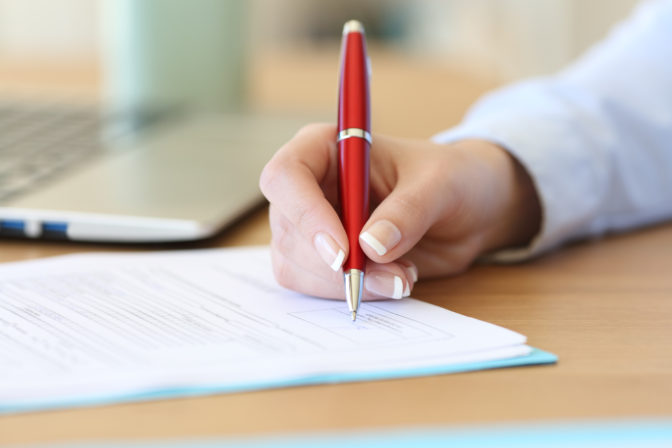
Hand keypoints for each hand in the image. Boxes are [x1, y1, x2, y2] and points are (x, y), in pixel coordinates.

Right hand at [260, 123, 539, 299]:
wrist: (466, 211)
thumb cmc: (451, 179)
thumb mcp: (441, 185)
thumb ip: (408, 211)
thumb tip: (370, 246)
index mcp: (326, 148)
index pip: (286, 176)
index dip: (305, 215)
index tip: (343, 253)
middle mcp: (309, 186)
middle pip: (288, 230)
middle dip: (337, 264)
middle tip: (392, 275)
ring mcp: (310, 225)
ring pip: (296, 265)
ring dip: (347, 283)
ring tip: (402, 276)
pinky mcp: (320, 259)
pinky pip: (315, 286)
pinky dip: (354, 292)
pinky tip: (391, 281)